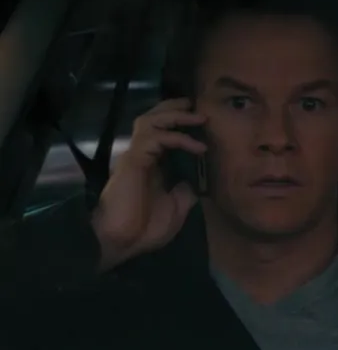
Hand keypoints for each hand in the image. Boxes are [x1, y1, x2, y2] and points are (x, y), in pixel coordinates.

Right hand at [90, 98, 207, 272]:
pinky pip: (155, 138)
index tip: (203, 126)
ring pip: (150, 121)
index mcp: (151, 166)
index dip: (180, 126)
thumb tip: (194, 183)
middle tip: (195, 106)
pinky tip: (197, 147)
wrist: (122, 242)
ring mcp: (135, 156)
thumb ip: (184, 193)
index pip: (163, 134)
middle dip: (174, 109)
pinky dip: (177, 138)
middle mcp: (141, 156)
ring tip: (198, 117)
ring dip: (175, 116)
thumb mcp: (176, 210)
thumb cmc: (145, 229)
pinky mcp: (133, 160)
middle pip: (152, 119)